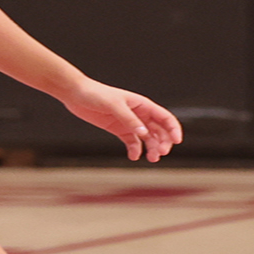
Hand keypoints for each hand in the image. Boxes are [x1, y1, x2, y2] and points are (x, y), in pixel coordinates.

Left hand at [65, 80, 184, 161]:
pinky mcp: (119, 129)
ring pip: (147, 138)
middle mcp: (139, 114)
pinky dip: (135, 150)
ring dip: (152, 149)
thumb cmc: (96, 94)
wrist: (76, 94)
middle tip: (159, 154)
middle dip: (163, 143)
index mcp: (143, 105)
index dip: (173, 129)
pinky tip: (134, 156)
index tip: (177, 141)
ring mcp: (129, 123)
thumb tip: (144, 134)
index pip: (165, 118)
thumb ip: (129, 120)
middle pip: (159, 131)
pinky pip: (132, 142)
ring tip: (151, 159)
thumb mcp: (114, 105)